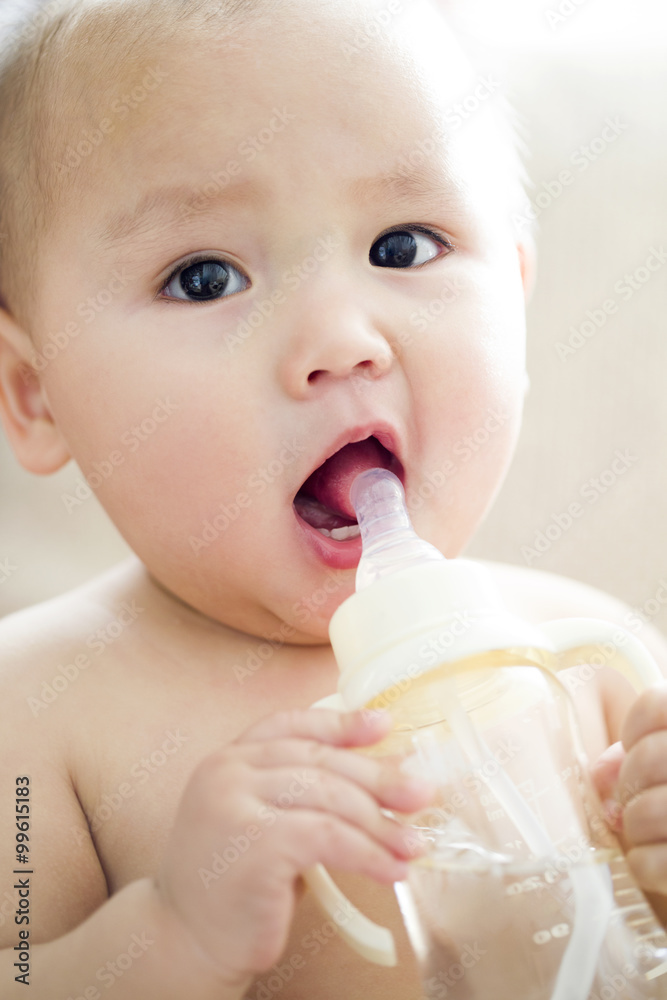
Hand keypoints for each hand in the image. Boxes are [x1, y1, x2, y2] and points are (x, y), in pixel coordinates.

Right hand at [154, 708, 434, 986]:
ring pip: (329, 798)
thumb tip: (382, 778)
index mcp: (229, 757)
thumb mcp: (260, 819)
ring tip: (415, 845)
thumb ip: (300, 791)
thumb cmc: (235, 881)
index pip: (292, 724)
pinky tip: (391, 871)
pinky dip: (368, 853)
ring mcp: (235, 803)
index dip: (342, 723)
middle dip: (378, 777)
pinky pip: (328, 838)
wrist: (185, 939)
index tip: (386, 725)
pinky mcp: (253, 843)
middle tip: (423, 794)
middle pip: (320, 760)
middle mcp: (227, 771)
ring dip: (381, 824)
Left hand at [592, 683, 666, 897]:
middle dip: (630, 783)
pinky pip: (652, 863)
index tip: (635, 749)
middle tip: (637, 799)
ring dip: (634, 828)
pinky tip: (655, 862)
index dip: (636, 730)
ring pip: (645, 813)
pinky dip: (644, 865)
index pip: (658, 703)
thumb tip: (603, 774)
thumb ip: (638, 755)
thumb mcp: (663, 772)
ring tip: (647, 833)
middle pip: (650, 758)